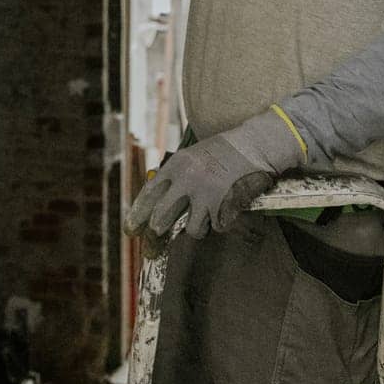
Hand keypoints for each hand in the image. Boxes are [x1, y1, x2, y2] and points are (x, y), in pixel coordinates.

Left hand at [125, 112, 304, 248]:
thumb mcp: (191, 156)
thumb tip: (157, 199)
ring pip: (190, 229)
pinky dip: (219, 223)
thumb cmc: (221, 151)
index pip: (149, 193)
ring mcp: (205, 194)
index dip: (138, 213)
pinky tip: (224, 211)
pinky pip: (215, 226)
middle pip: (161, 217)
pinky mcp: (223, 205)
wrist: (252, 145)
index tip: (131, 227)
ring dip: (196, 228)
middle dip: (157, 230)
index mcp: (176, 165)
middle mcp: (186, 180)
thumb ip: (175, 174)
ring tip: (203, 220)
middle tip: (156, 238)